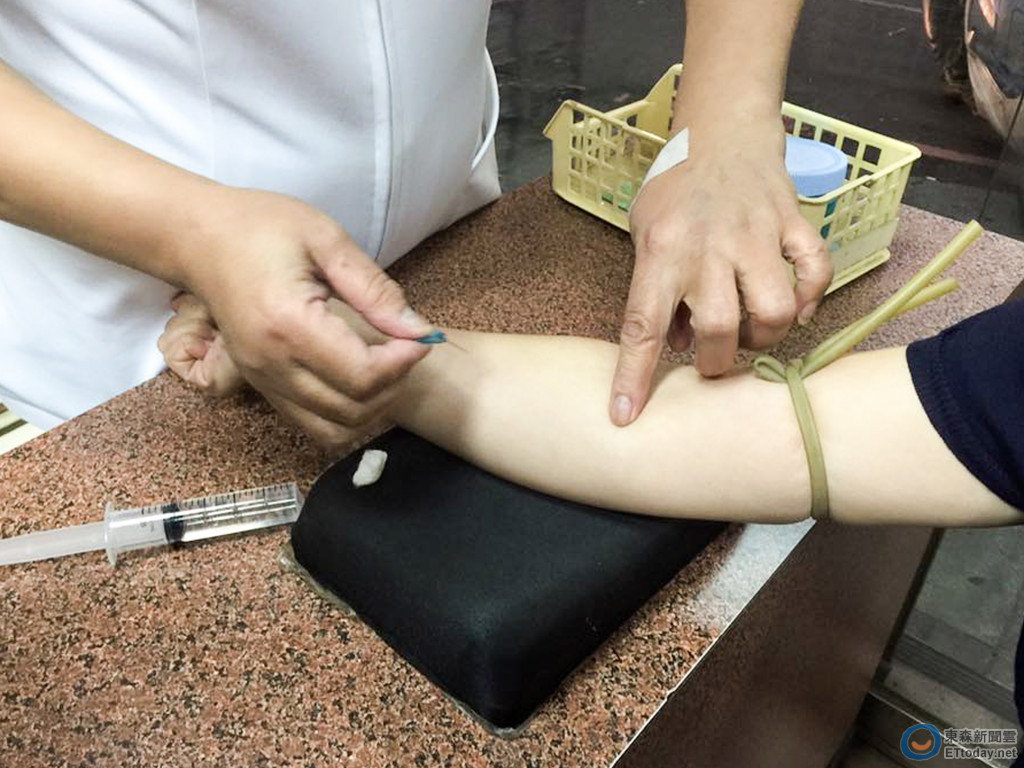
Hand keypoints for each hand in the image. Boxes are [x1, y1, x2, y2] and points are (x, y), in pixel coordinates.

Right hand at [174, 186, 434, 449]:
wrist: (197, 238)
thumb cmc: (261, 227)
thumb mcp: (326, 240)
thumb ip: (374, 290)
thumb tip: (418, 330)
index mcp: (289, 325)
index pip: (363, 375)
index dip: (404, 363)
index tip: (421, 337)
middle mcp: (272, 364)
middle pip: (353, 409)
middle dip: (394, 386)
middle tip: (407, 349)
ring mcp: (262, 380)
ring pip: (334, 430)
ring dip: (372, 408)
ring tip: (386, 367)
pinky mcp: (260, 385)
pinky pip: (311, 423)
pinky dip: (345, 414)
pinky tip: (359, 378)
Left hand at [609, 119, 831, 425]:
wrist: (722, 131)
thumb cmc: (675, 190)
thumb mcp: (645, 234)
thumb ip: (657, 291)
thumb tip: (675, 345)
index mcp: (661, 251)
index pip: (642, 325)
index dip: (634, 376)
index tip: (626, 416)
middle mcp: (708, 246)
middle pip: (718, 328)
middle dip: (715, 362)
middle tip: (712, 362)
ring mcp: (756, 234)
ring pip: (774, 309)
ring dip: (766, 337)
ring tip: (754, 336)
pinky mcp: (792, 223)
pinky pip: (815, 271)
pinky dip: (811, 299)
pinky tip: (797, 308)